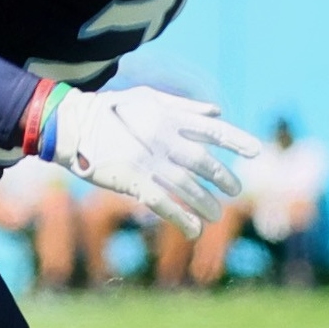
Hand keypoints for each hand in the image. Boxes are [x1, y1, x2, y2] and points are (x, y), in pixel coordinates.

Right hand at [45, 87, 261, 236]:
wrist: (71, 124)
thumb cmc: (110, 109)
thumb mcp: (149, 97)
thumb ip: (185, 107)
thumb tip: (217, 111)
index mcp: (170, 119)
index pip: (212, 131)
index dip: (236, 141)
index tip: (257, 151)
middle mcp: (164, 140)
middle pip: (203, 162)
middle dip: (222, 178)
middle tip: (236, 191)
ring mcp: (148, 161)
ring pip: (186, 186)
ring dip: (205, 202)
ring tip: (218, 215)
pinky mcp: (131, 180)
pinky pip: (161, 202)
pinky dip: (180, 217)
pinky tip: (194, 230)